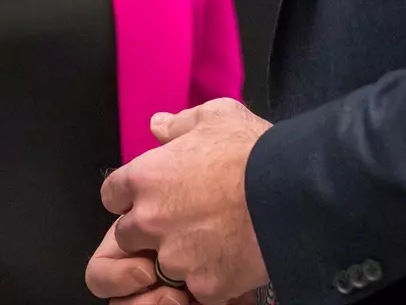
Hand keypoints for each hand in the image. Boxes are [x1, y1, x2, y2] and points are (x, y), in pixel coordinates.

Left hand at [95, 99, 271, 302]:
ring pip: (163, 264)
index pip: (112, 195)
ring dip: (180, 256)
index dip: (129, 196)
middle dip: (149, 230)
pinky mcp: (204, 284)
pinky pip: (198, 287)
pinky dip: (211, 277)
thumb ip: (179, 124)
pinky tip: (231, 258)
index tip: (148, 196)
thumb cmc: (252, 151)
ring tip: (212, 239)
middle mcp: (150, 220)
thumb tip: (158, 125)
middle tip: (183, 220)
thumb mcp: (214, 117)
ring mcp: (175, 257)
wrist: (293, 192)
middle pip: (128, 235)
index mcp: (145, 177)